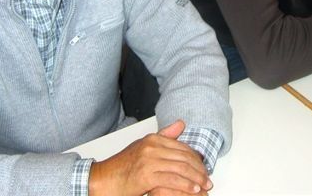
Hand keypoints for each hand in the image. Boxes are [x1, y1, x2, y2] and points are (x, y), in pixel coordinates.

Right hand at [89, 120, 211, 195]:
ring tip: (204, 186)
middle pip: (184, 157)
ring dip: (196, 179)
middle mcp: (152, 147)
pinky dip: (186, 186)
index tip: (204, 167)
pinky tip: (194, 190)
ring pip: (181, 169)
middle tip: (208, 178)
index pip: (183, 147)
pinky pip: (173, 180)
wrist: (103, 180)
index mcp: (153, 139)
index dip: (196, 159)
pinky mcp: (147, 175)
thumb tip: (181, 123)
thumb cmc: (122, 166)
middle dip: (199, 170)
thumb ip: (164, 136)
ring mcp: (149, 160)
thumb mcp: (143, 146)